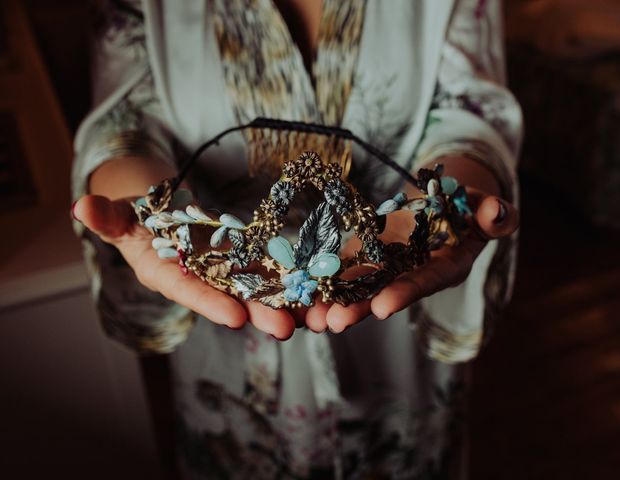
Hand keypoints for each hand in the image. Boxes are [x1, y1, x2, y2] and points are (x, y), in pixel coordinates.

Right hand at [73, 195, 297, 338]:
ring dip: (288, 302)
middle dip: (259, 312)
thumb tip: (80, 206)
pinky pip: (275, 269)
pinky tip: (323, 288)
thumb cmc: (137, 217)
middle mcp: (201, 278)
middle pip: (231, 297)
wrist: (161, 212)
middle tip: (286, 328)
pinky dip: (298, 278)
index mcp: (167, 274)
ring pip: (260, 288)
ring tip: (317, 316)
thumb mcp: (121, 215)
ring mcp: (228, 270)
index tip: (234, 316)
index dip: (209, 303)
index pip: (187, 290)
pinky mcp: (248, 257)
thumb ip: (106, 216)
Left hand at [304, 187, 518, 333]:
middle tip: (332, 323)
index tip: (382, 307)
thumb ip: (495, 214)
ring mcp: (390, 267)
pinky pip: (345, 268)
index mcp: (447, 267)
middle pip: (386, 293)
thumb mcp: (487, 207)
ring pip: (360, 287)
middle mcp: (414, 274)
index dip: (406, 293)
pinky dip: (323, 278)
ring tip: (308, 317)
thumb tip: (500, 213)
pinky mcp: (370, 255)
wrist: (448, 205)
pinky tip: (299, 288)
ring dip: (334, 302)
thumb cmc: (472, 206)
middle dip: (359, 309)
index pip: (426, 281)